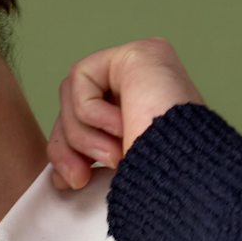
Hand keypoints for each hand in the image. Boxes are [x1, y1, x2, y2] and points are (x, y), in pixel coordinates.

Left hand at [48, 38, 203, 189]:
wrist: (184, 182)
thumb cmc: (161, 186)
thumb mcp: (112, 173)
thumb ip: (83, 162)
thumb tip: (57, 178)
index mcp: (143, 111)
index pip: (85, 120)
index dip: (68, 150)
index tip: (70, 182)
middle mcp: (145, 84)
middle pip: (74, 104)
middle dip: (68, 145)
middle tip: (79, 178)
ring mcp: (144, 65)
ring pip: (72, 92)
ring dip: (82, 134)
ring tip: (114, 155)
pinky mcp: (138, 53)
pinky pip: (81, 77)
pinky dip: (90, 112)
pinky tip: (123, 126)